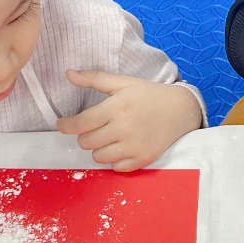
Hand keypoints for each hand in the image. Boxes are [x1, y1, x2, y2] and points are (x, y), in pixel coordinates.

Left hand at [57, 69, 202, 171]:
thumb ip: (95, 78)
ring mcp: (134, 146)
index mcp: (117, 107)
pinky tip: (120, 148)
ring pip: (98, 157)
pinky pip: (116, 168)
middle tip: (95, 129)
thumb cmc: (149, 94)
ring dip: (98, 149)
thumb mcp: (123, 82)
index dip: (67, 125)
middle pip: (87, 142)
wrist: (180, 110)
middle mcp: (124, 128)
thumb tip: (68, 74)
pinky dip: (114, 160)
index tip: (63, 124)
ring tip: (108, 139)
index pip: (82, 123)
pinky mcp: (143, 159)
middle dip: (86, 136)